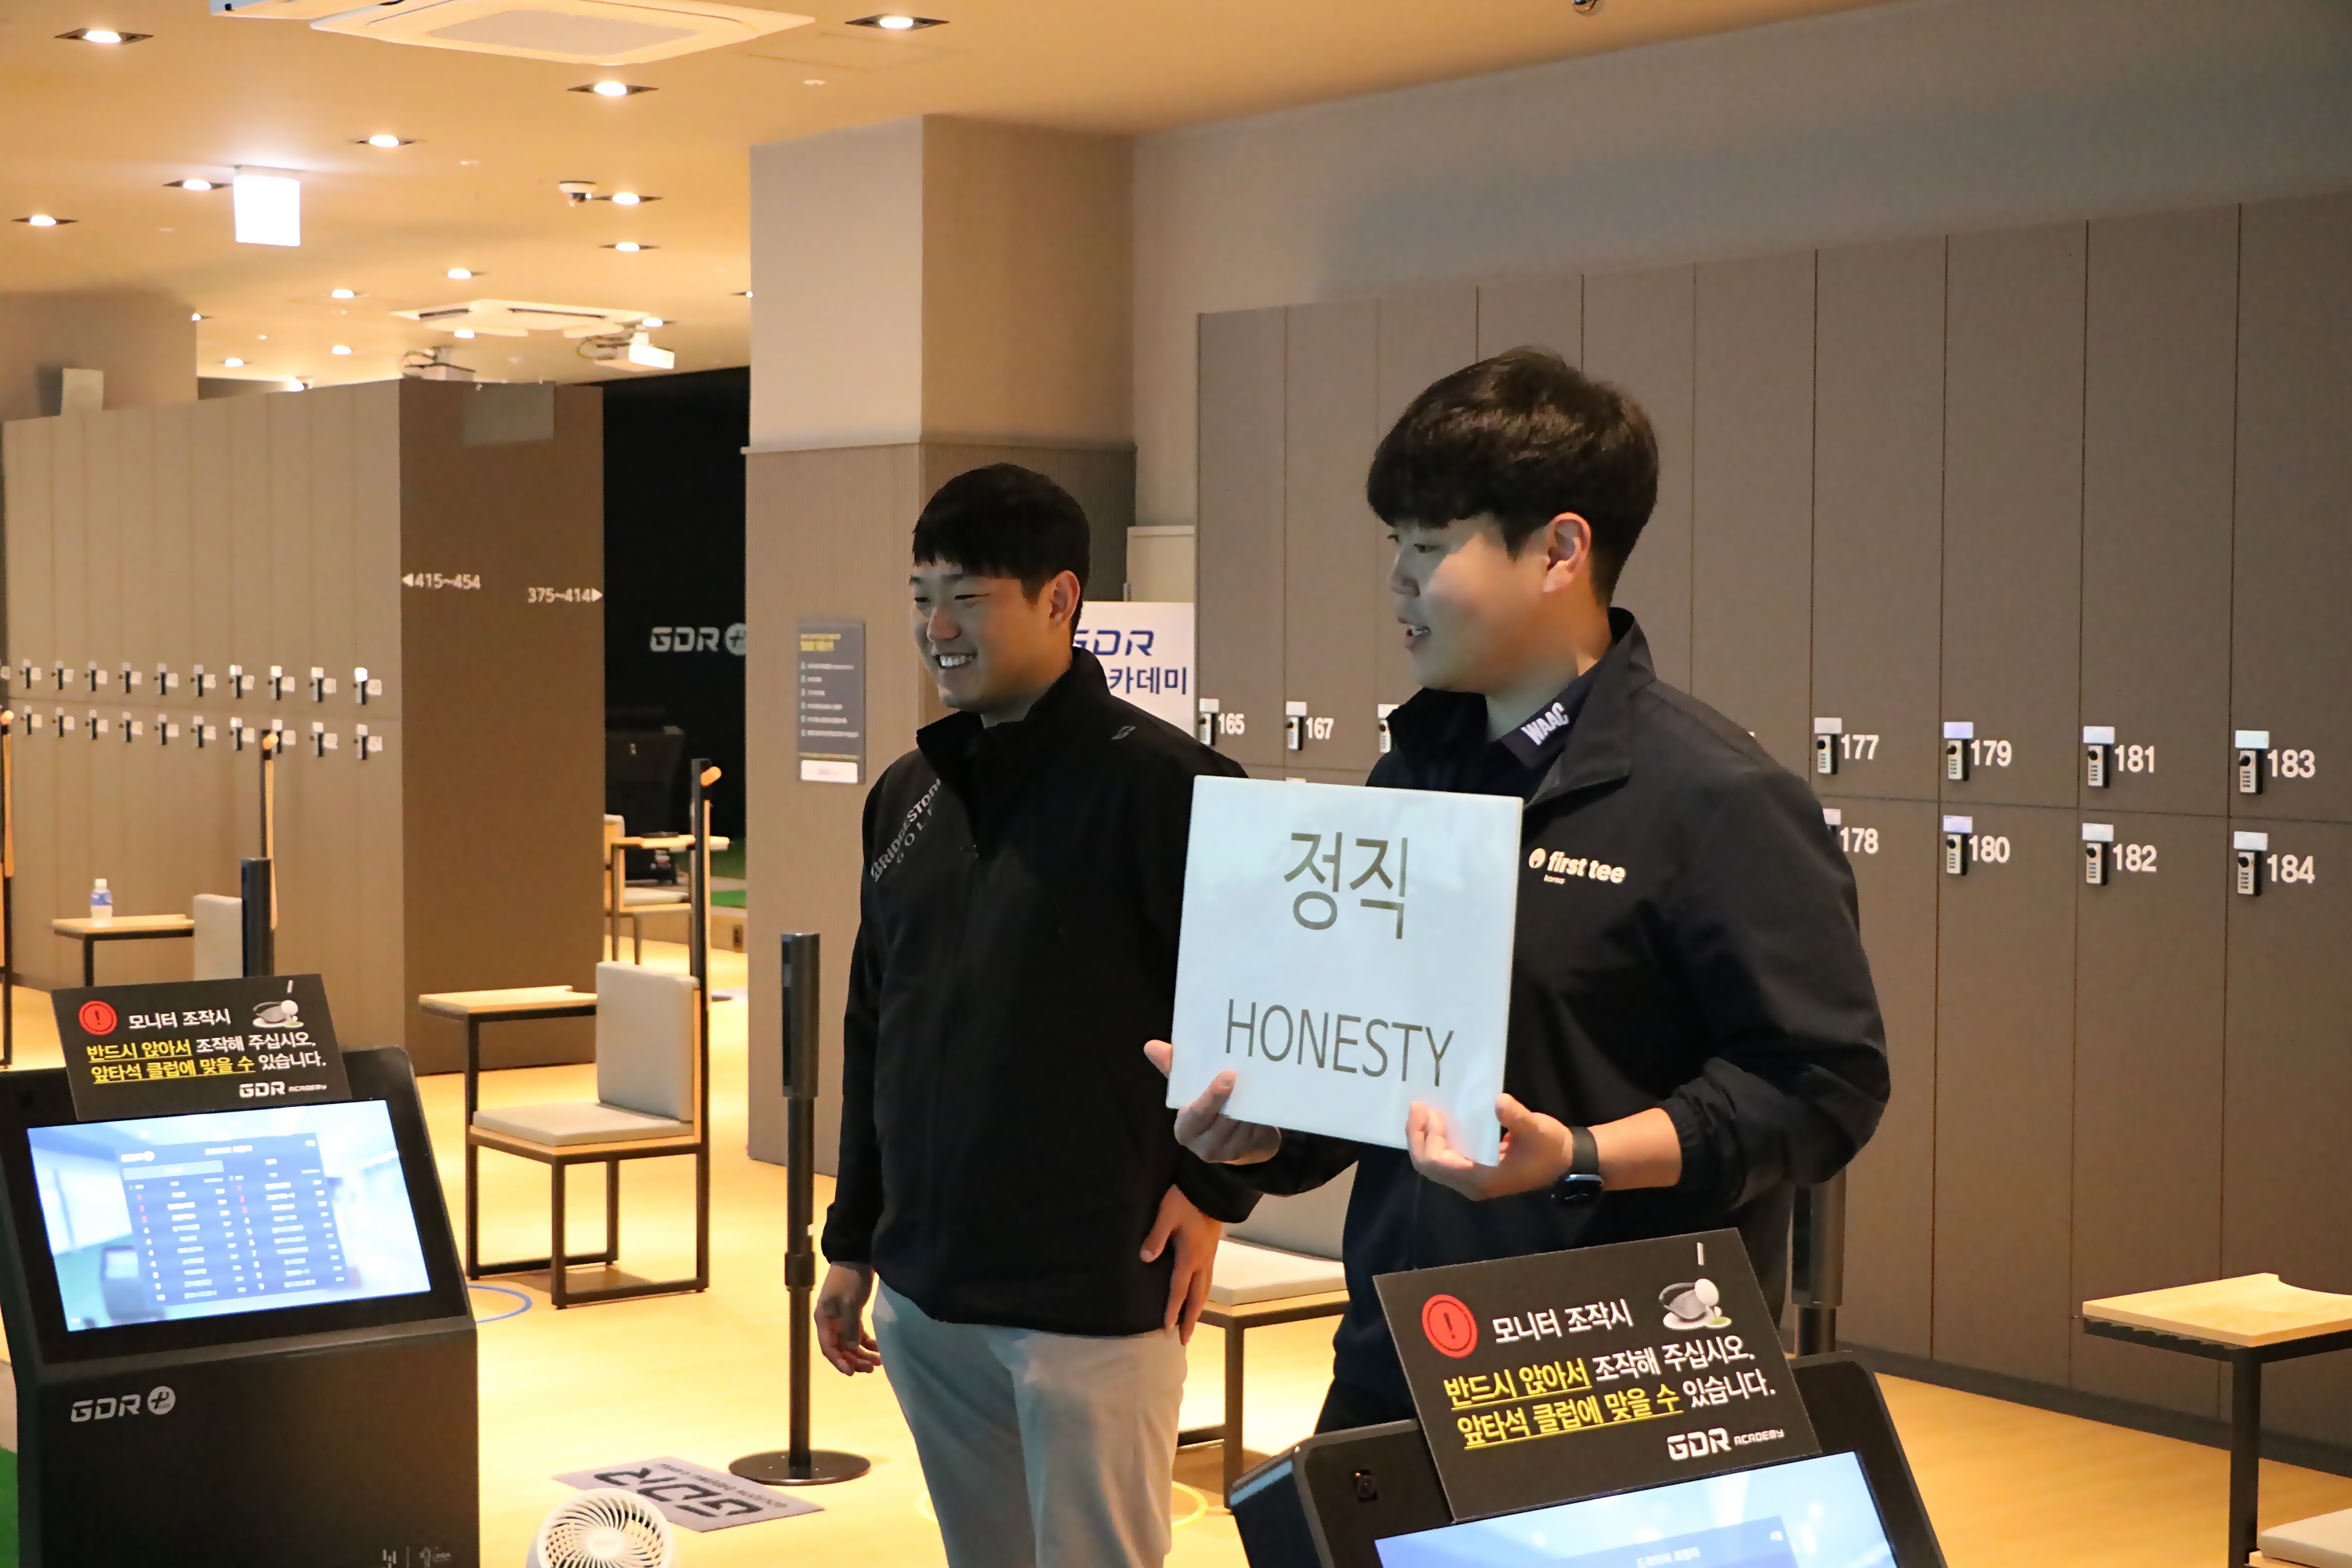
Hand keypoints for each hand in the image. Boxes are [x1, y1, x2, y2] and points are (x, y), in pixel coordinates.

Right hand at [815, 1263, 881, 1374]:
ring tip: (877, 1363)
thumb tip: (852, 1348)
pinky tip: (878, 1349)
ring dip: (862, 1354)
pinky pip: (858, 1334)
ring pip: (850, 1344)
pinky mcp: (853, 1314)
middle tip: (871, 1368)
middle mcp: (830, 1322)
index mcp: (824, 1320)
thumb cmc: (850, 1279)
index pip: (828, 1348)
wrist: (857, 1257)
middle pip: (840, 1349)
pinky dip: (868, 1343)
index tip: (852, 1373)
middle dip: (854, 1360)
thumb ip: (850, 1326)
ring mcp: (841, 1319)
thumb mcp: (850, 1302)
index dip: (839, 1362)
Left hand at [1140, 1185, 1222, 1344]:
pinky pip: (1208, 1278)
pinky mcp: (1213, 1249)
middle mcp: (1202, 1261)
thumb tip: (1144, 1259)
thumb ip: (1155, 1237)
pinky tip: (1199, 1292)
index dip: (1172, 1309)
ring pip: (1205, 1289)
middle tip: (1184, 1339)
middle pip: (1196, 1297)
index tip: (1166, 1328)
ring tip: (1193, 1322)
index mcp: (1189, 1256)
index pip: (1178, 1289)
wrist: (1212, 1186)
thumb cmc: (1186, 1199)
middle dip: (1190, 1319)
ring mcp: (1210, 1256)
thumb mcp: (1166, 1215)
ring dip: (1198, 1308)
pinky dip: (1203, 1292)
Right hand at [1144, 1041, 1280, 1164]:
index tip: (1227, 1076)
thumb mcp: (1189, 1088)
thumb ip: (1173, 1068)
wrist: (1236, 1135)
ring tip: (1261, 1084)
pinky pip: (1260, 1132)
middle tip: (1247, 1077)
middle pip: (1222, 1123)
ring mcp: (1230, 1152)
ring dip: (1251, 1107)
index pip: (1195, 1116)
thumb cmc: (1207, 1107)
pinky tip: (1268, 1100)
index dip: (1211, 1098)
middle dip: (1235, 1102)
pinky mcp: (1252, 1151)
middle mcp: (1205, 1146)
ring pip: (1243, 1127)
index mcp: (1186, 1130)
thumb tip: (1150, 1046)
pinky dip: (1263, 1117)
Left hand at [1406, 1093, 1573, 1200]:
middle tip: (1418, 1106)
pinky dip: (1436, 1140)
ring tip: (1424, 1110)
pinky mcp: (1474, 1171)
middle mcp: (1470, 1184)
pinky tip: (1438, 1120)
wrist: (1565, 1161)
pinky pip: (1444, 1159)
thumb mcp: (1537, 1129)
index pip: (1437, 1163)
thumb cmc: (1550, 1147)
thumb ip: (1516, 1117)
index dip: (1425, 1138)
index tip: (1426, 1110)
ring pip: (1434, 1163)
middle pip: (1429, 1166)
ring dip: (1425, 1138)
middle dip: (1418, 1136)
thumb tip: (1499, 1102)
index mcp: (1480, 1179)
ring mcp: (1471, 1179)